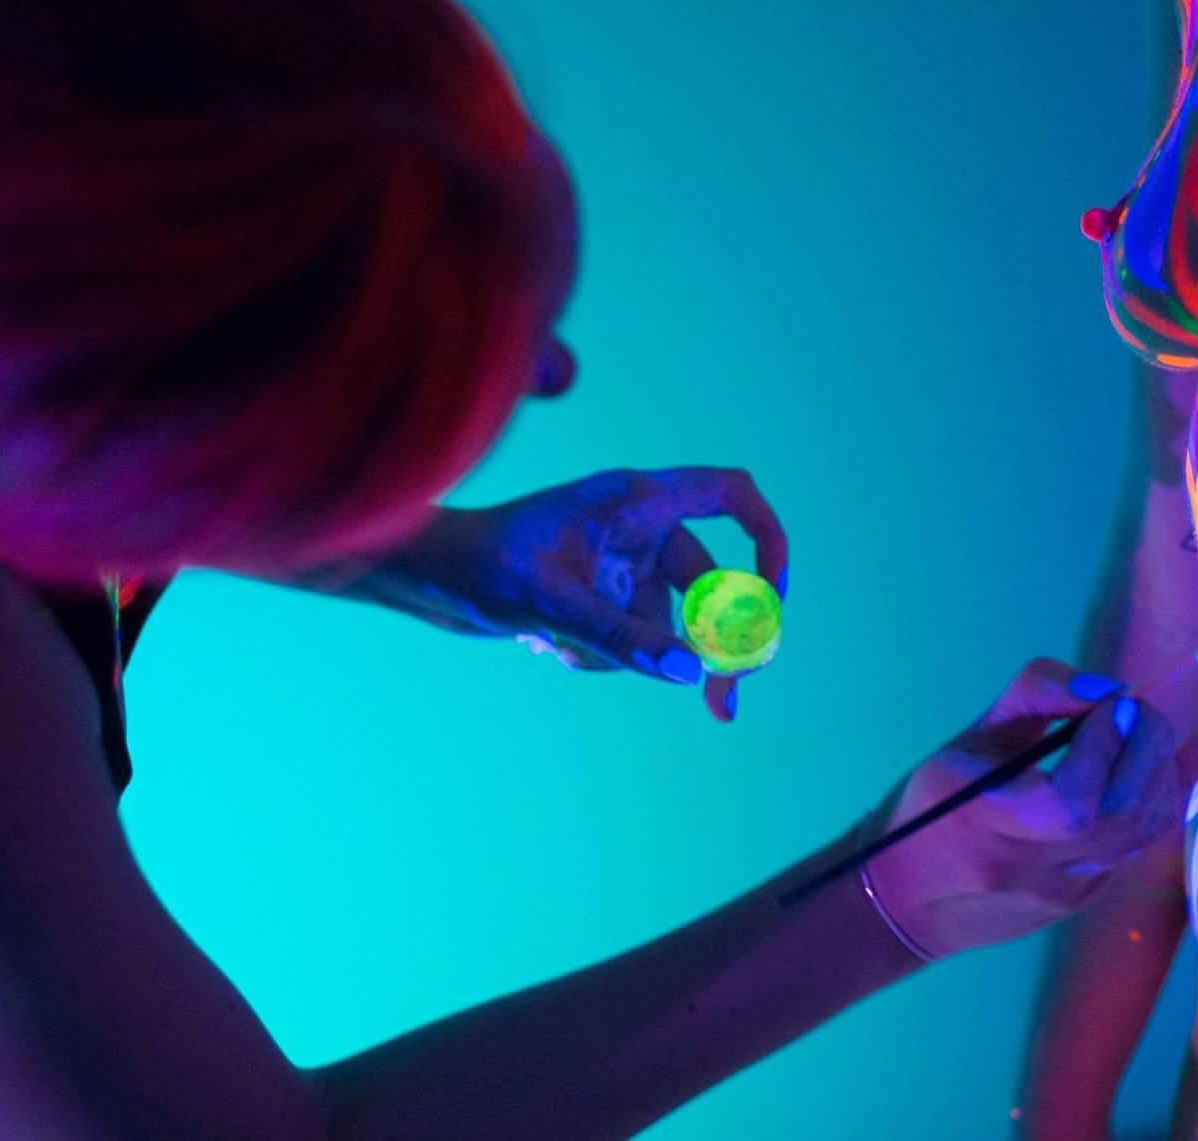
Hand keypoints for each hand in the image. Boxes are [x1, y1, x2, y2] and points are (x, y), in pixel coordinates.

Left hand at [393, 468, 788, 719]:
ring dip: (625, 652)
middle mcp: (639, 526)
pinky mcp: (606, 594)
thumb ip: (623, 637)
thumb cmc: (480, 566)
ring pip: (667, 625)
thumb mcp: (552, 605)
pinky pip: (634, 640)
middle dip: (717, 645)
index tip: (771, 599)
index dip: (767, 541)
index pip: (732, 496)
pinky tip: (546, 645)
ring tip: (555, 645)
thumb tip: (691, 673)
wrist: (426, 579)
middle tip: (725, 702)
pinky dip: (600, 655)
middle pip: (714, 582)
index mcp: (635, 498)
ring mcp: (625, 562)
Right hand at [863, 660, 1183, 959]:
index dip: (1104, 741)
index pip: (1075, 798)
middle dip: (1146, 748)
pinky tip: (1194, 756)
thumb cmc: (928, 808)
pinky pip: (1140, 845)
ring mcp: (1069, 893)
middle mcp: (1038, 870)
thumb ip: (1034, 698)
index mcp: (994, 826)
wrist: (907, 901)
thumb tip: (1104, 686)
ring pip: (1145, 832)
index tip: (1110, 701)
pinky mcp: (1086, 900)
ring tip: (1150, 728)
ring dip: (1165, 771)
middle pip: (1123, 814)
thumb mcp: (967, 741)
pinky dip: (1165, 796)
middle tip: (1134, 709)